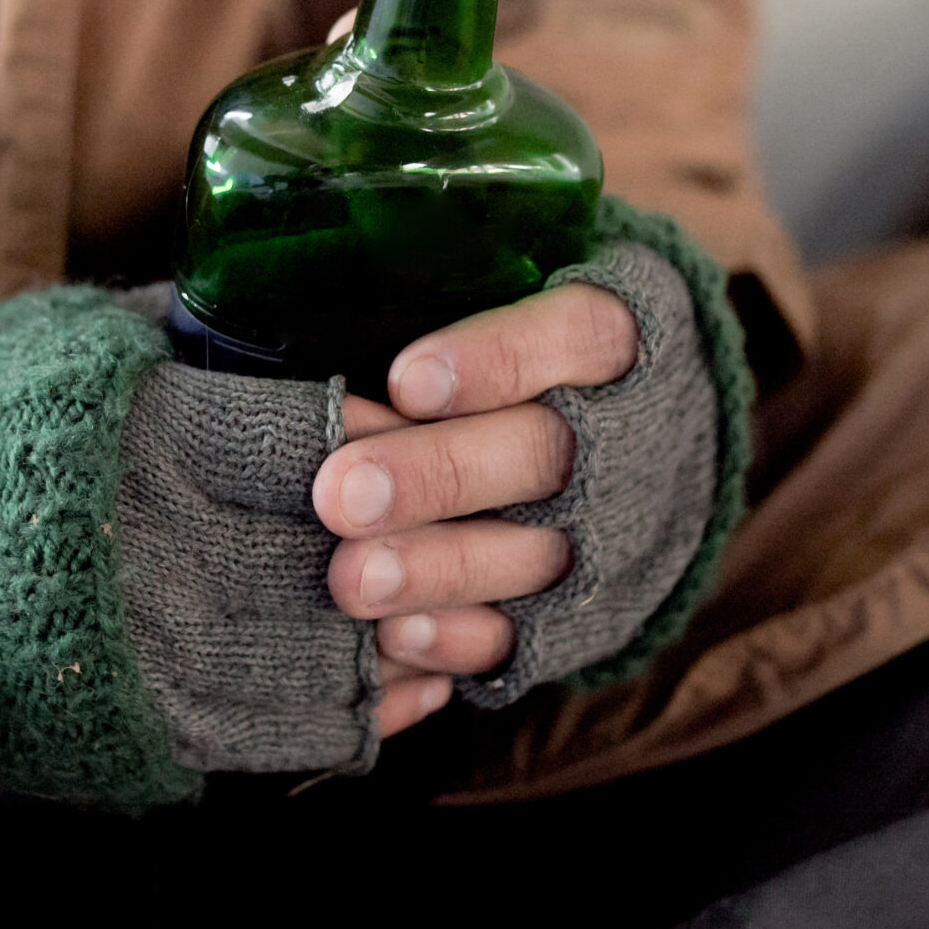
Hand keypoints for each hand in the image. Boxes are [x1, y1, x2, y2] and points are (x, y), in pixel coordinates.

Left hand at [312, 280, 640, 736]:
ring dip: (439, 567)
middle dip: (439, 475)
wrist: (652, 450)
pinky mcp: (585, 610)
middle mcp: (623, 436)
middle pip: (543, 451)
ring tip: (350, 580)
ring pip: (536, 552)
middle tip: (341, 494)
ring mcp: (611, 531)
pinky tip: (397, 636)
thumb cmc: (531, 349)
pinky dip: (463, 638)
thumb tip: (276, 301)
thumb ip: (431, 295)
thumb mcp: (522, 290)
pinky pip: (532, 633)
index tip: (406, 379)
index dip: (497, 358)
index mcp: (619, 336)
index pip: (577, 334)